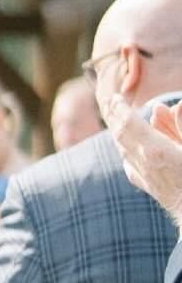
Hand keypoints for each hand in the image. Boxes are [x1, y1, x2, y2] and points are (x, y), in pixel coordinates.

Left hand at [108, 95, 181, 224]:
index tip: (115, 97)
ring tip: (115, 117)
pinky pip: (129, 164)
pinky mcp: (147, 185)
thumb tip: (158, 108)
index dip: (120, 109)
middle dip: (113, 116)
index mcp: (155, 150)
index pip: (129, 124)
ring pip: (123, 149)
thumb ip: (179, 125)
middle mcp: (143, 163)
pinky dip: (125, 150)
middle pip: (120, 135)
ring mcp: (144, 175)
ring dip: (117, 131)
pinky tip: (126, 148)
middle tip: (108, 100)